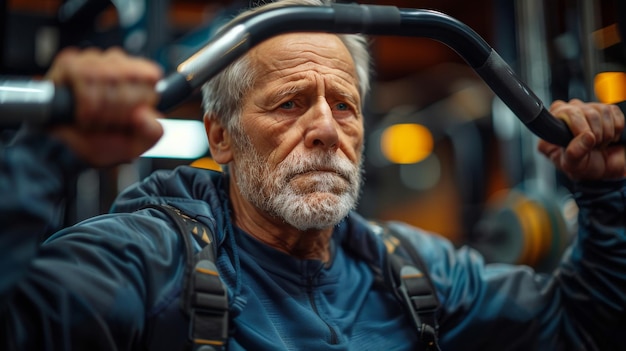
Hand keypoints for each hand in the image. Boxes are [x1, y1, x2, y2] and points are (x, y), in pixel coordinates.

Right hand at [45, 47, 163, 166]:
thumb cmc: (110, 141)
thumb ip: (152, 132)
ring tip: (96, 120)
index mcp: (141, 75)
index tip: (131, 117)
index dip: (141, 101)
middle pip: (127, 76)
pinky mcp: (68, 64)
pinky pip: (81, 77)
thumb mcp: (139, 142)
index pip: (150, 74)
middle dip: (119, 109)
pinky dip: (84, 104)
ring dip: (100, 108)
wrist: (75, 153)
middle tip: (110, 123)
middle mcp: (117, 62)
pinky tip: (83, 115)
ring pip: (104, 75)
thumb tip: (144, 114)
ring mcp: (92, 60)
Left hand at [538, 99, 625, 180]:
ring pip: (602, 111)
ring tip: (600, 143)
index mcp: (553, 125)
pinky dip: (616, 128)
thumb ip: (574, 154)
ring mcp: (587, 108)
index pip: (564, 113)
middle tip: (594, 147)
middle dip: (596, 134)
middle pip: (588, 112)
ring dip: (607, 133)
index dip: (579, 127)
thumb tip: (587, 136)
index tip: (587, 141)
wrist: (603, 169)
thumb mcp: (573, 166)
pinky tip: (609, 137)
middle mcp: (568, 113)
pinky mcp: (604, 109)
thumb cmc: (582, 166)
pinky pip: (614, 111)